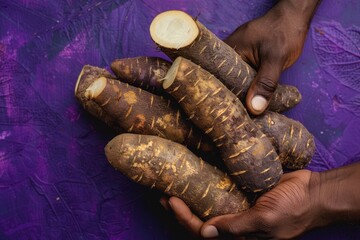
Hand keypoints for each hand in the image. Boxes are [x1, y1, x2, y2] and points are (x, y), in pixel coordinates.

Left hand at [165, 170, 320, 238]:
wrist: (315, 193)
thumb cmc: (295, 210)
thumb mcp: (267, 220)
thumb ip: (238, 226)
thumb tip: (206, 233)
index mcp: (239, 234)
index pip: (203, 230)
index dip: (184, 217)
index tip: (170, 199)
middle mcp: (235, 219)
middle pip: (201, 216)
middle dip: (181, 207)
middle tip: (163, 192)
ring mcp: (239, 203)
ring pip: (208, 200)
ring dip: (191, 193)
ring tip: (173, 181)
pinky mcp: (244, 188)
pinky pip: (222, 186)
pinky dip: (208, 181)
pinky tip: (198, 170)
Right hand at [224, 0, 319, 114]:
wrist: (293, 18)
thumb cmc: (284, 32)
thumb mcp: (275, 59)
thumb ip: (265, 83)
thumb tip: (254, 109)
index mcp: (226, 52)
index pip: (217, 80)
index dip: (220, 98)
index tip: (225, 115)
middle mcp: (226, 57)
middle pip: (224, 84)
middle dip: (229, 102)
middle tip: (232, 121)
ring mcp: (235, 61)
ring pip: (234, 84)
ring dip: (239, 98)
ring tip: (238, 119)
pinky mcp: (245, 65)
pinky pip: (242, 81)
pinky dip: (247, 91)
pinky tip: (250, 105)